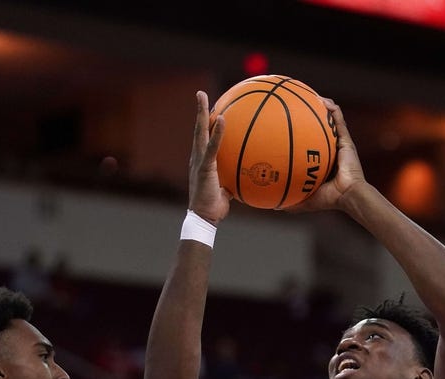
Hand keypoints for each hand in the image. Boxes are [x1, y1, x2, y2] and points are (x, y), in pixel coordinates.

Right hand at [189, 91, 230, 225]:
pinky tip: (223, 118)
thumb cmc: (215, 207)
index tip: (209, 108)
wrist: (204, 218)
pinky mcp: (204, 167)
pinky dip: (218, 132)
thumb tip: (248, 176)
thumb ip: (234, 179)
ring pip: (199, 132)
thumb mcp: (227, 190)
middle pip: (198, 129)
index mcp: (202, 161)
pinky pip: (212, 147)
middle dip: (199, 110)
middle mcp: (197, 157)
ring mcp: (199, 161)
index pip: (203, 138)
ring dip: (201, 113)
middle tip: (200, 93)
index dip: (205, 123)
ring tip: (203, 96)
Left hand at [283, 98, 365, 213]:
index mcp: (319, 160)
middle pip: (317, 127)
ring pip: (329, 119)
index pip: (307, 143)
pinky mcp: (346, 140)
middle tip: (292, 104)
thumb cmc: (329, 199)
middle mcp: (329, 149)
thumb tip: (271, 206)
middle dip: (307, 114)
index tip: (283, 125)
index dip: (297, 133)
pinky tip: (322, 100)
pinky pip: (338, 119)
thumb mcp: (303, 200)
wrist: (349, 196)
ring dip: (321, 105)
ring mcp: (338, 143)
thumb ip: (289, 201)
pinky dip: (332, 109)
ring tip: (309, 94)